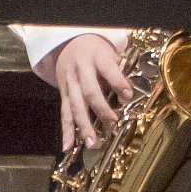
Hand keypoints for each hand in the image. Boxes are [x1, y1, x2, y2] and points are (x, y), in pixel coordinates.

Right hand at [49, 33, 134, 150]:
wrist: (67, 45)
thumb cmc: (95, 51)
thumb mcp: (109, 53)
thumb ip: (118, 71)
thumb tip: (127, 95)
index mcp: (95, 58)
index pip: (108, 70)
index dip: (118, 83)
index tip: (127, 97)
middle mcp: (79, 71)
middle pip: (89, 92)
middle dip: (100, 110)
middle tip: (112, 125)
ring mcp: (69, 84)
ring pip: (75, 106)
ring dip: (83, 126)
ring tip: (92, 143)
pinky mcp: (63, 94)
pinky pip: (64, 114)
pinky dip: (66, 131)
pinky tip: (68, 146)